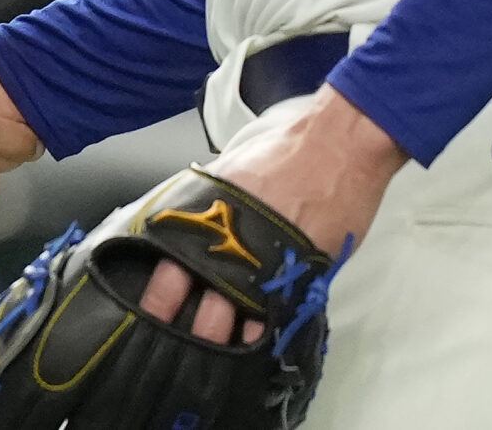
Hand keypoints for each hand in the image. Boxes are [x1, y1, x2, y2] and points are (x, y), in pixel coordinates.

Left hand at [139, 85, 404, 341]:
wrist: (341, 140)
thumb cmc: (287, 143)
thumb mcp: (230, 165)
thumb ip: (206, 196)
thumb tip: (187, 217)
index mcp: (209, 211)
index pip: (170, 265)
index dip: (159, 295)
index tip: (150, 312)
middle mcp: (235, 241)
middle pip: (201, 300)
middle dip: (188, 328)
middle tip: (177, 345)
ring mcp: (270, 261)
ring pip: (237, 315)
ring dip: (224, 336)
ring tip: (212, 352)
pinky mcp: (304, 271)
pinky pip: (277, 311)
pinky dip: (266, 328)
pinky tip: (254, 342)